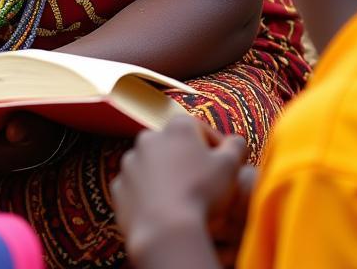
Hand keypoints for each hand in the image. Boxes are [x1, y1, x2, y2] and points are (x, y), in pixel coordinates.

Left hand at [110, 117, 246, 266]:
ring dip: (165, 177)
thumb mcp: (230, 167)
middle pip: (173, 146)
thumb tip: (236, 141)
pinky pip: (136, 187)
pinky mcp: (119, 186)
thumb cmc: (202, 193)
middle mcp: (149, 138)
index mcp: (176, 128)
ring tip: (183, 200)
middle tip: (203, 185)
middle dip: (187, 160)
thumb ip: (235, 147)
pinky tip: (163, 210)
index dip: (215, 146)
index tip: (225, 165)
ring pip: (152, 166)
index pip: (198, 128)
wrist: (166, 229)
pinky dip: (147, 195)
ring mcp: (130, 162)